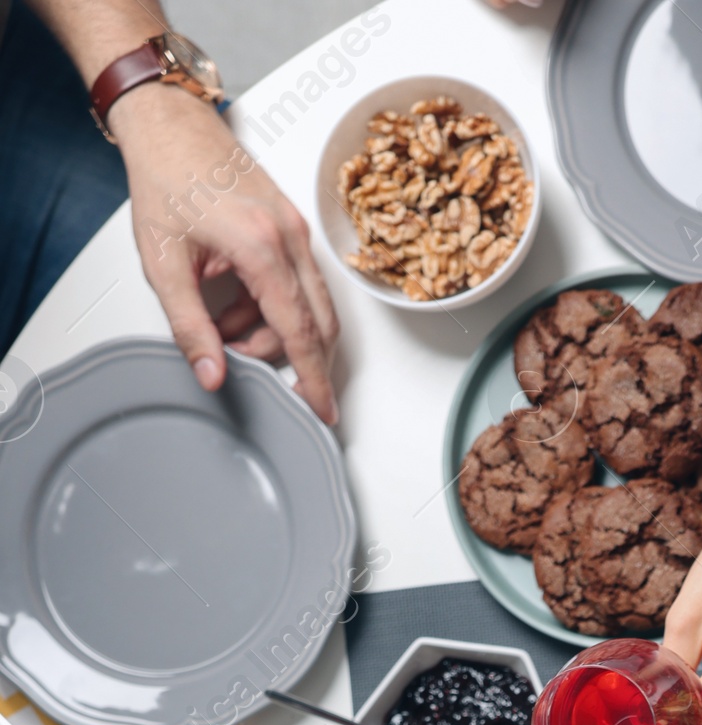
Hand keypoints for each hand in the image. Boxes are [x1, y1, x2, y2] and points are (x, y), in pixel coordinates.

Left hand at [113, 83, 339, 423]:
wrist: (168, 122)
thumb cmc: (163, 177)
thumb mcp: (164, 264)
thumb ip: (189, 327)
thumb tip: (212, 374)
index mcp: (262, 246)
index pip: (300, 332)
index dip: (313, 379)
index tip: (324, 410)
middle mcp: (288, 236)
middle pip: (317, 324)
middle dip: (291, 358)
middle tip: (256, 371)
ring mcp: (294, 227)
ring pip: (309, 305)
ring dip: (275, 330)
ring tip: (226, 327)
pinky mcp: (289, 223)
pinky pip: (299, 281)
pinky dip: (273, 304)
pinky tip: (236, 301)